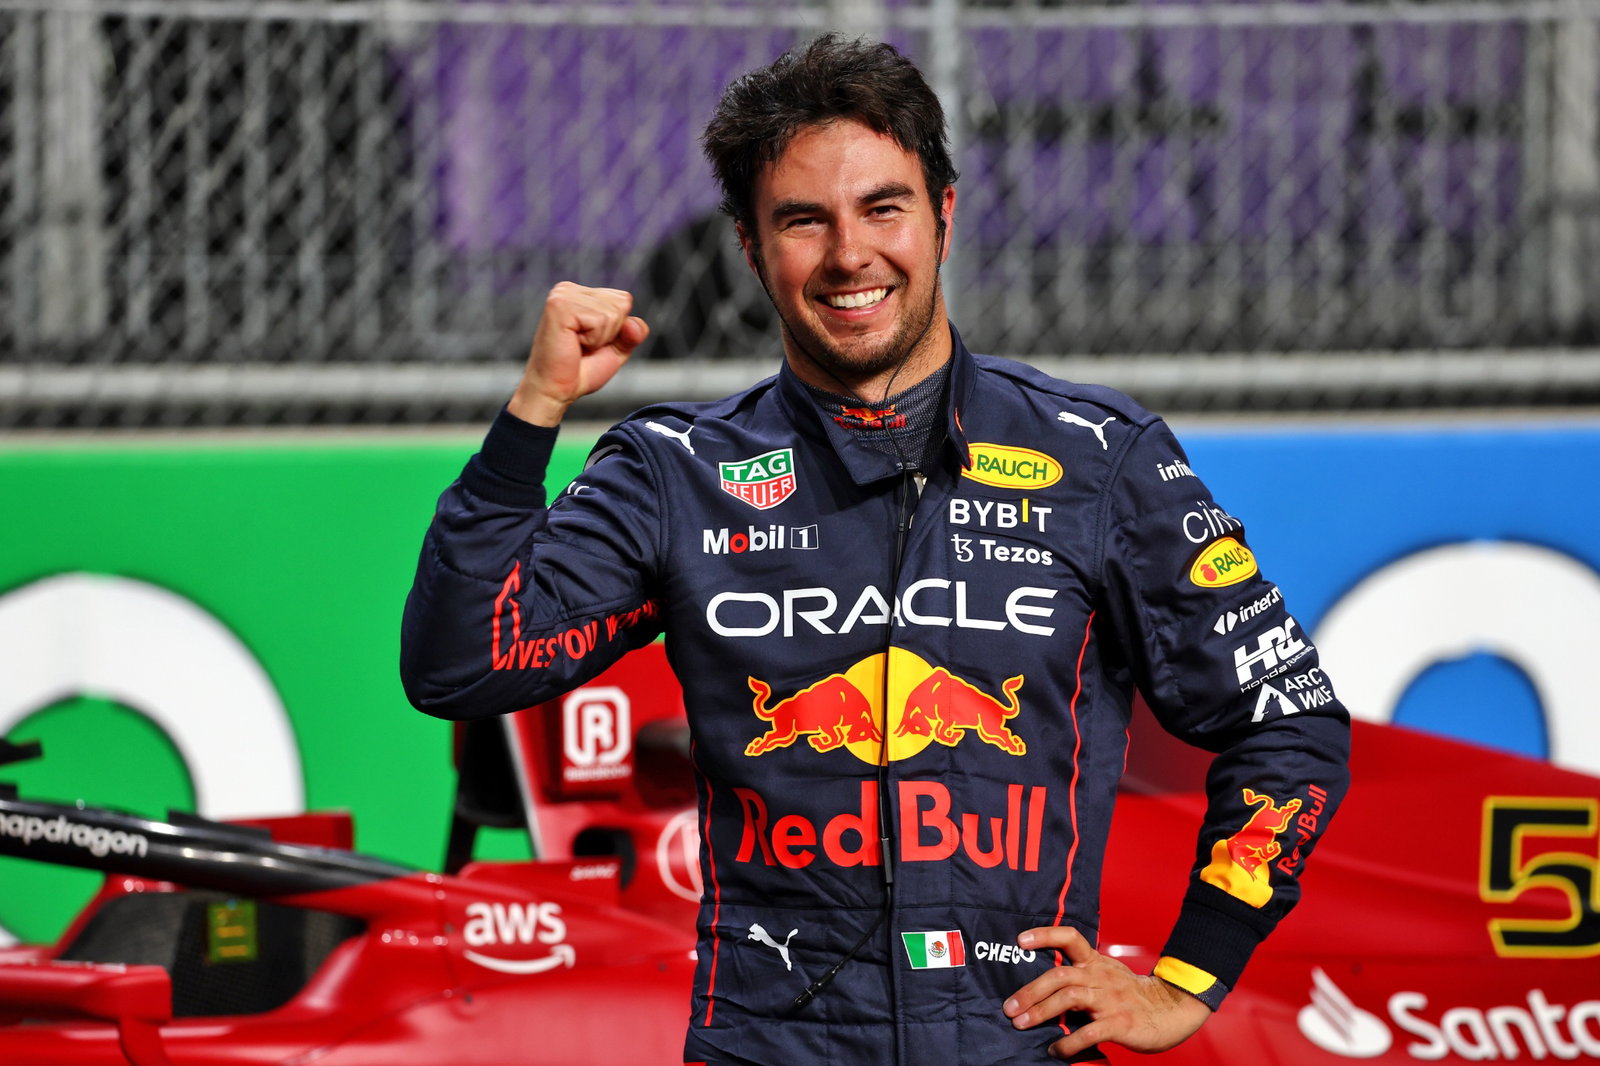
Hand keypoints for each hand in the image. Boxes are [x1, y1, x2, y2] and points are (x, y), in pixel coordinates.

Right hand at [508, 282, 649, 426]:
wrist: (556, 391)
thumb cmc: (579, 371)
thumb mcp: (616, 350)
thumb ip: (633, 334)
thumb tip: (634, 324)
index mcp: (580, 294)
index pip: (624, 300)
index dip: (617, 328)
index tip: (591, 341)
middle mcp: (569, 289)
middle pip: (622, 303)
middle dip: (610, 333)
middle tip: (583, 346)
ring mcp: (563, 295)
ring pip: (612, 313)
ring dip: (600, 338)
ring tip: (577, 345)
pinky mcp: (559, 305)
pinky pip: (600, 320)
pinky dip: (593, 339)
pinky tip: (573, 343)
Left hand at [1002, 927, 1210, 1059]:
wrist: (1173, 1009)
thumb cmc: (1134, 994)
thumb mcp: (1108, 973)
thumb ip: (1082, 973)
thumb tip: (1045, 982)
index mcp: (1096, 963)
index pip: (1070, 938)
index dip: (1045, 936)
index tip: (1020, 941)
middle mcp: (1100, 977)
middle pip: (1060, 975)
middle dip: (1030, 990)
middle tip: (1009, 1008)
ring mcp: (1110, 1000)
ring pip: (1069, 998)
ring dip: (1041, 1011)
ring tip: (1022, 1024)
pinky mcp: (1119, 1023)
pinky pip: (1089, 1032)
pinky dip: (1069, 1042)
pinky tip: (1055, 1049)